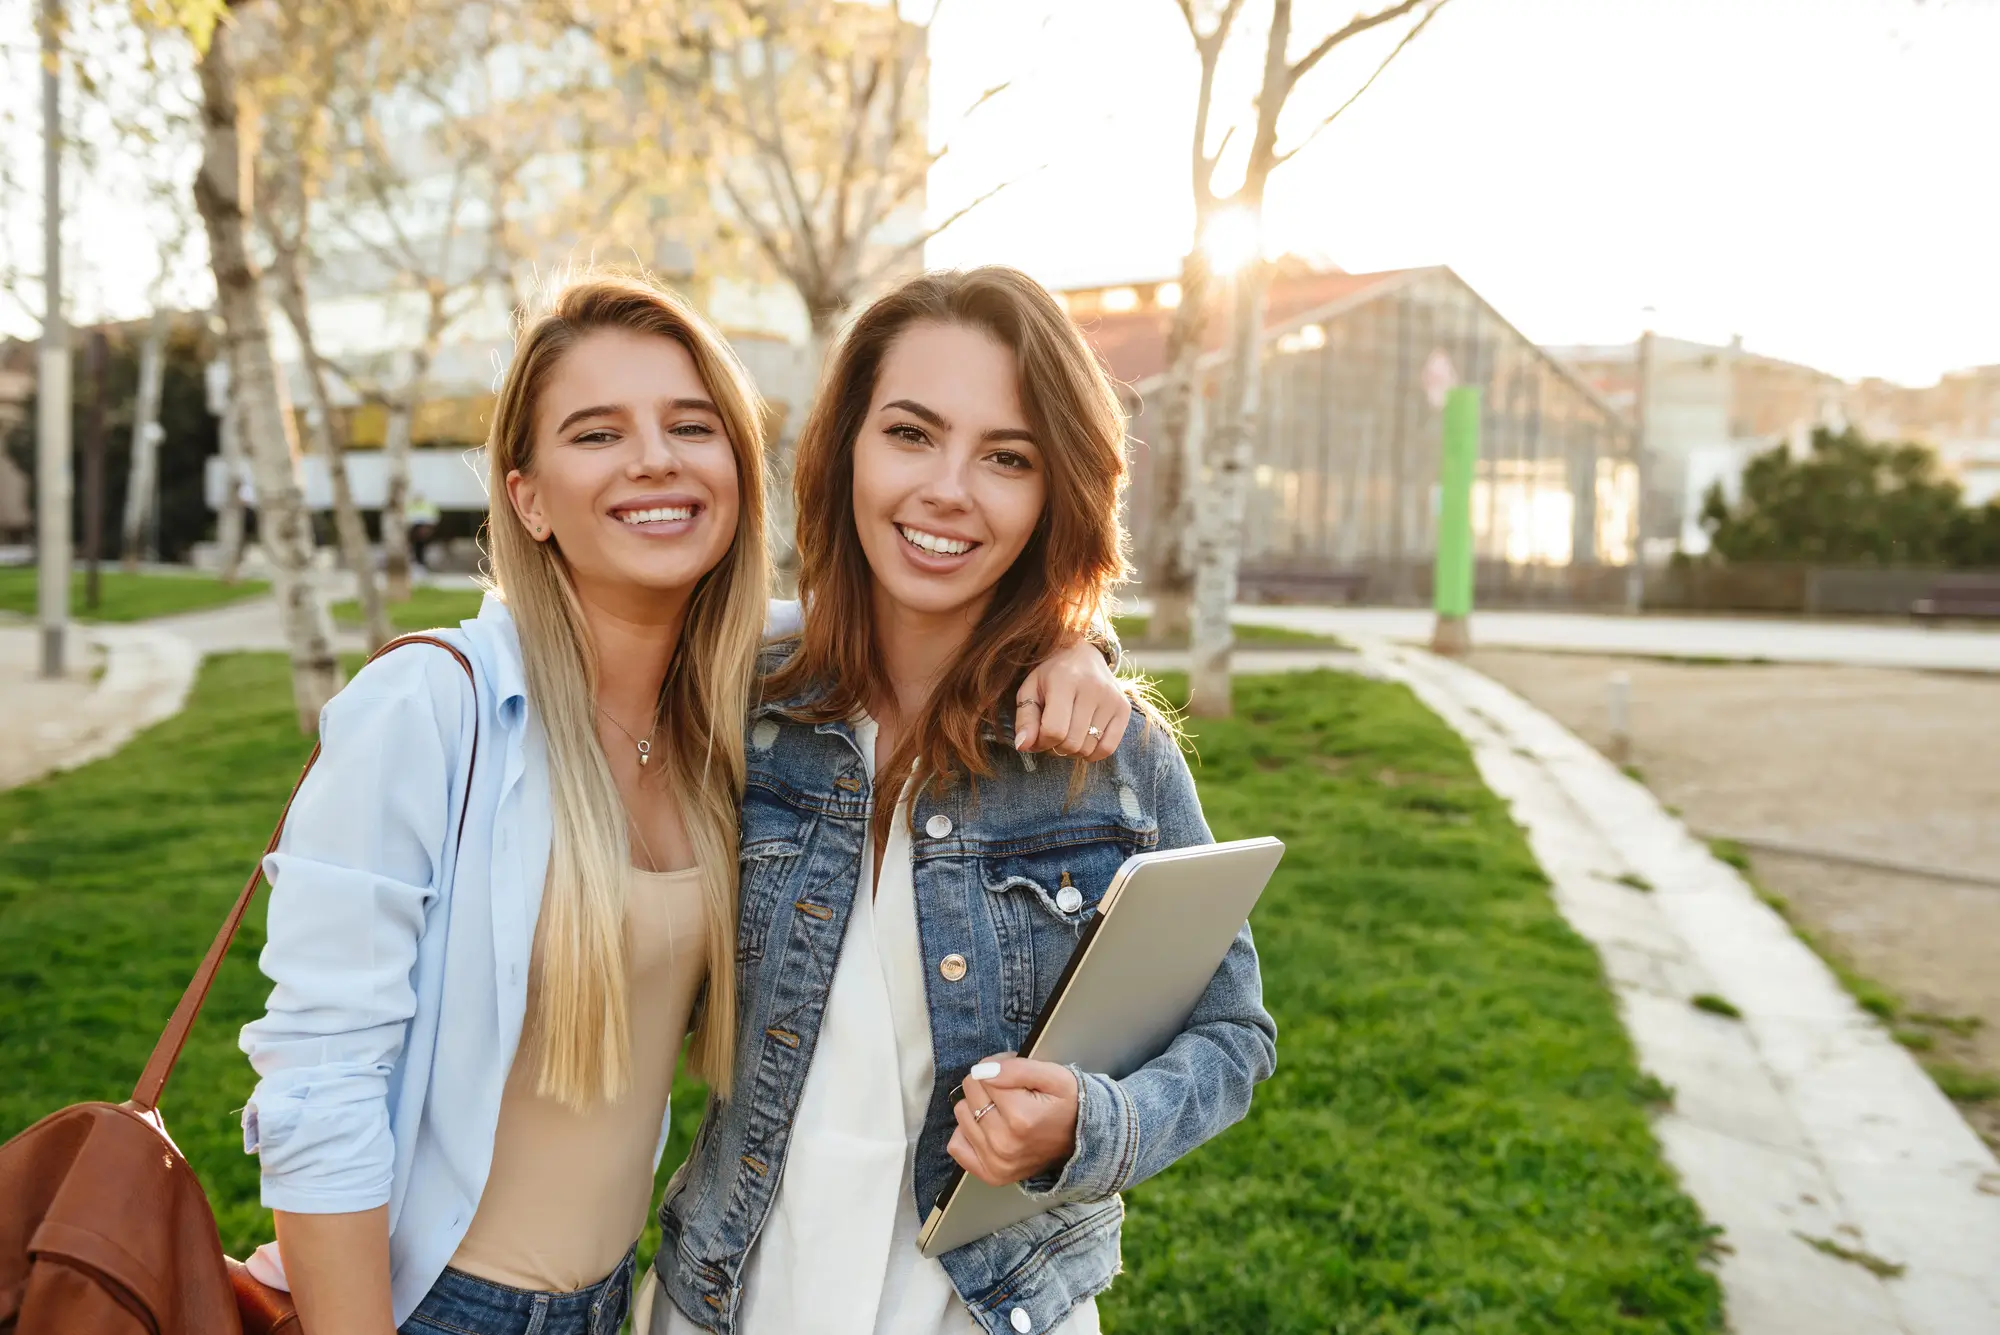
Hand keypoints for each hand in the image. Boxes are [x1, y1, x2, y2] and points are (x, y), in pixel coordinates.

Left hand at [948, 1054, 1079, 1187]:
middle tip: (1013, 1093)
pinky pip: (957, 1145)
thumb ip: (1017, 1069)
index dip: (999, 1068)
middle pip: (970, 1093)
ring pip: (961, 1114)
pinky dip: (968, 1133)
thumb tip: (982, 1071)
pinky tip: (989, 1128)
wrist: (1083, 1141)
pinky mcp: (991, 1174)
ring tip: (1005, 1111)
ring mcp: (996, 1162)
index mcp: (1020, 1118)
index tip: (1016, 1076)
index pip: (982, 1076)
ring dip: (979, 1108)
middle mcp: (1005, 1144)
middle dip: (988, 1086)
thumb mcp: (1054, 1076)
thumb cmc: (1068, 1105)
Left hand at [1015, 641, 1130, 760]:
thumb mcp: (1030, 690)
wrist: (1082, 654)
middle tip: (1051, 736)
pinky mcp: (1123, 708)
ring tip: (1066, 735)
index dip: (1041, 742)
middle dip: (1055, 748)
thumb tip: (1023, 746)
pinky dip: (1093, 753)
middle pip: (1071, 742)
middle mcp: (1093, 688)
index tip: (1037, 737)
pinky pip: (1108, 748)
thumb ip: (1025, 719)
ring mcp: (1112, 698)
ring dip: (1073, 751)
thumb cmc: (1050, 675)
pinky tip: (1084, 740)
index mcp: (1065, 680)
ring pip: (1088, 748)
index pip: (1053, 730)